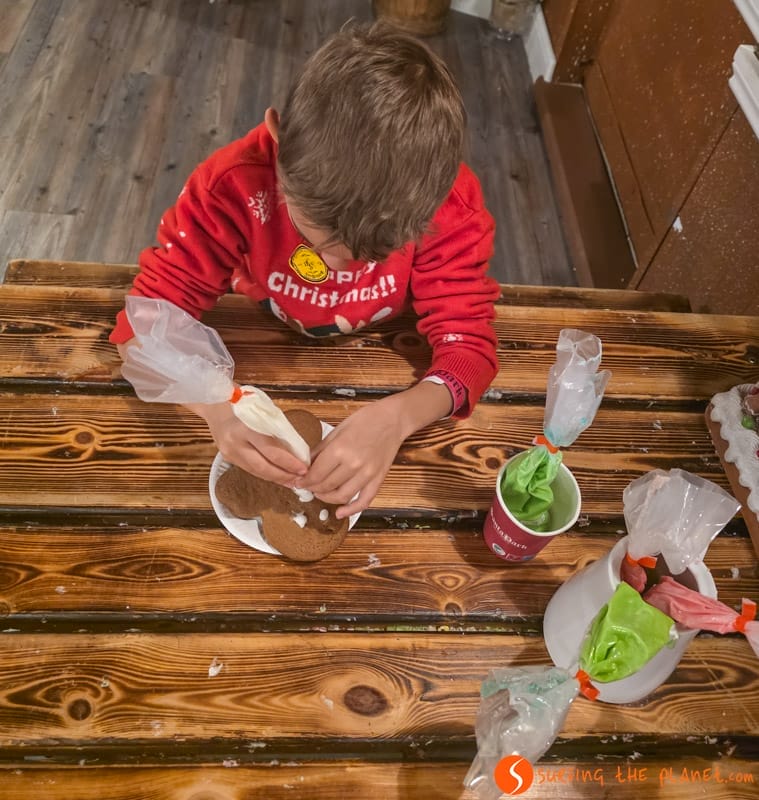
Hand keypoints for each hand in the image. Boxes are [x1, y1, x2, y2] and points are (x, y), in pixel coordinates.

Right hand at [194, 402, 308, 484]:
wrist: (214, 403)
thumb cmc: (243, 402)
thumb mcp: (262, 411)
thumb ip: (276, 430)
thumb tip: (296, 450)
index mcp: (245, 428)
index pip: (271, 451)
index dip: (289, 463)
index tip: (304, 468)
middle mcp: (235, 443)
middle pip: (262, 467)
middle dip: (283, 476)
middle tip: (300, 479)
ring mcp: (229, 452)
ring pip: (255, 472)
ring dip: (275, 478)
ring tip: (292, 481)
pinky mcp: (227, 457)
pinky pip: (249, 469)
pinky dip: (265, 474)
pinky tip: (277, 476)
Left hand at [296, 398, 405, 518]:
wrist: (392, 420)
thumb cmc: (364, 420)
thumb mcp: (337, 431)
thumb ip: (320, 450)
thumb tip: (305, 466)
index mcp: (340, 449)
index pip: (315, 474)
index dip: (303, 481)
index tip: (298, 482)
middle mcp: (353, 464)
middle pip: (326, 486)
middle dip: (312, 488)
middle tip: (307, 486)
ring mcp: (367, 474)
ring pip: (341, 496)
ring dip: (326, 498)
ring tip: (320, 493)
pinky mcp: (378, 480)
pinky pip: (364, 501)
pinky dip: (351, 510)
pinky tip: (340, 513)